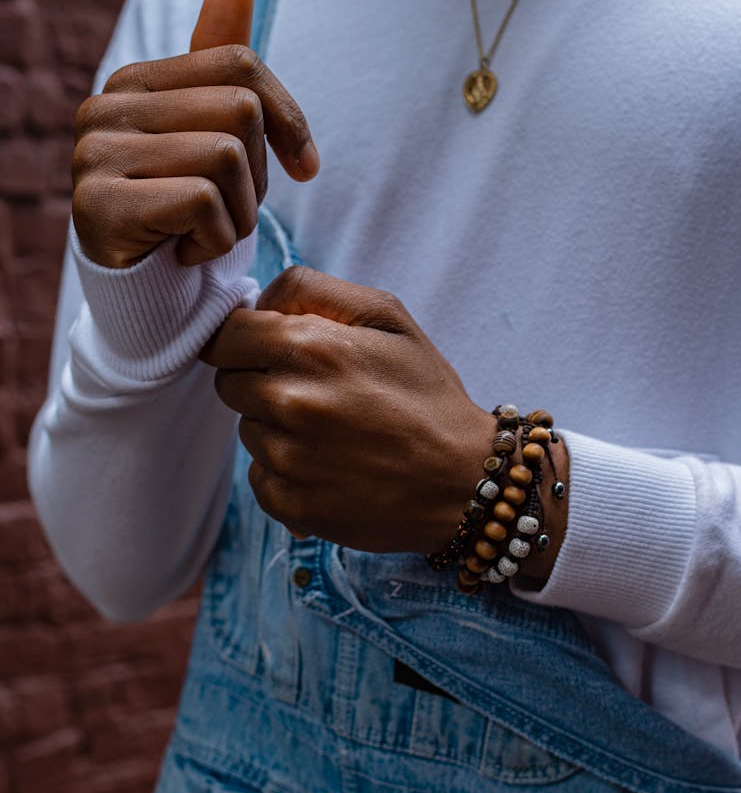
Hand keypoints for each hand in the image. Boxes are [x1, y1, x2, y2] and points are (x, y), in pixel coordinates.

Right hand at [72, 0, 317, 268]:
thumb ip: (218, 69)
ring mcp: (97, 155)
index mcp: (134, 82)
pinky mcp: (101, 206)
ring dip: (240, 214)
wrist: (146, 300)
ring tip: (211, 234)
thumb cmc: (186, 219)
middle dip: (259, 177)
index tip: (306, 168)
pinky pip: (203, 202)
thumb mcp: (211, 141)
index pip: (239, 64)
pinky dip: (216, 241)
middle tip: (233, 213)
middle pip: (239, 110)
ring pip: (226, 156)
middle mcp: (106, 108)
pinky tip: (188, 253)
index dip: (288, 118)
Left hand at [203, 266, 498, 553]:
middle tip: (318, 395)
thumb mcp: (388, 317)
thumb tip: (256, 302)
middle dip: (263, 382)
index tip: (272, 351)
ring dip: (276, 430)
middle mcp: (288, 402)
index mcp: (308, 347)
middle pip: (230, 383)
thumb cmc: (427, 396)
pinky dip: (286, 472)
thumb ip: (312, 290)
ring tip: (333, 435)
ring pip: (248, 431)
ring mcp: (285, 458)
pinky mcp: (287, 502)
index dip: (246, 340)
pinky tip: (331, 468)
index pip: (226, 335)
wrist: (463, 482)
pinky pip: (259, 477)